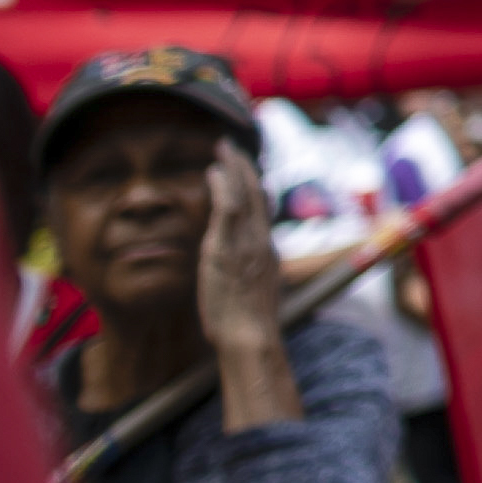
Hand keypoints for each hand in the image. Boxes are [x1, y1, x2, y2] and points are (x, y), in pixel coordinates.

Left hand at [193, 145, 283, 355]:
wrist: (251, 336)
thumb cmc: (249, 326)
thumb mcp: (255, 294)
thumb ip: (252, 275)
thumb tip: (251, 269)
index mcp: (267, 251)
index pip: (262, 210)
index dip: (255, 186)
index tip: (248, 171)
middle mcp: (261, 240)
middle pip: (257, 194)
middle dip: (245, 168)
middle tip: (234, 146)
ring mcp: (246, 242)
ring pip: (244, 194)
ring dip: (234, 167)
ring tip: (223, 147)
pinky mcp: (227, 248)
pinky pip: (227, 208)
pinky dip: (223, 186)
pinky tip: (213, 171)